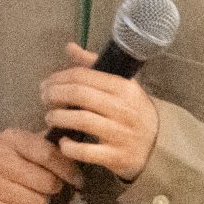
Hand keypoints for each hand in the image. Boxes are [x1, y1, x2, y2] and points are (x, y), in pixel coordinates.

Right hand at [0, 128, 82, 203]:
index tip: (77, 179)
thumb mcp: (22, 143)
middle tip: (47, 185)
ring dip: (41, 202)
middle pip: (47, 182)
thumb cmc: (6, 157)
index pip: (48, 155)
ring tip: (31, 194)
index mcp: (12, 139)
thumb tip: (77, 148)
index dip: (68, 169)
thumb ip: (48, 144)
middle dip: (53, 187)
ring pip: (39, 202)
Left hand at [41, 42, 161, 179]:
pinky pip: (86, 151)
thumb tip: (70, 47)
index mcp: (124, 88)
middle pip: (80, 95)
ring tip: (50, 118)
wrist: (159, 144)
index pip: (84, 76)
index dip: (59, 78)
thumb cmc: (132, 111)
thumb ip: (93, 66)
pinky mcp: (116, 156)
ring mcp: (121, 133)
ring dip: (58, 117)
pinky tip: (63, 142)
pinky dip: (69, 146)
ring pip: (81, 120)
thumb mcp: (120, 85)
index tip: (46, 84)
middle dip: (55, 94)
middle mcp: (124, 109)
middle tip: (44, 98)